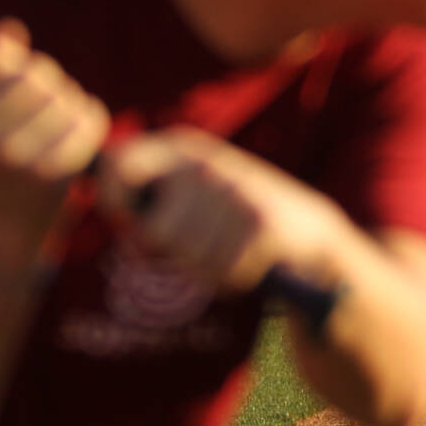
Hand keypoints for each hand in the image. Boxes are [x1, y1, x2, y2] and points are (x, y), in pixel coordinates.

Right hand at [0, 21, 109, 245]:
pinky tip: (72, 140)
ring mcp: (10, 155)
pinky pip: (88, 116)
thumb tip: (8, 31)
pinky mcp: (52, 172)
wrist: (6, 220)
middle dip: (40, 82)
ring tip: (48, 129)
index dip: (4, 57)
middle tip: (32, 111)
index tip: (0, 83)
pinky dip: (86, 121)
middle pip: (32, 71)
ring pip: (63, 92)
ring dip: (63, 102)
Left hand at [96, 128, 345, 294]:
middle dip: (173, 251)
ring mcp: (234, 191)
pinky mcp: (259, 224)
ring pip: (188, 256)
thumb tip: (116, 207)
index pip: (121, 166)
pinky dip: (234, 276)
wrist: (309, 234)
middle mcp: (207, 164)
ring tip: (229, 249)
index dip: (116, 200)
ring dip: (205, 266)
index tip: (129, 218)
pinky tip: (251, 259)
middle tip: (201, 243)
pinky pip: (223, 271)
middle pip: (154, 232)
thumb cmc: (231, 221)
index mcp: (185, 149)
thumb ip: (146, 195)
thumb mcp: (189, 193)